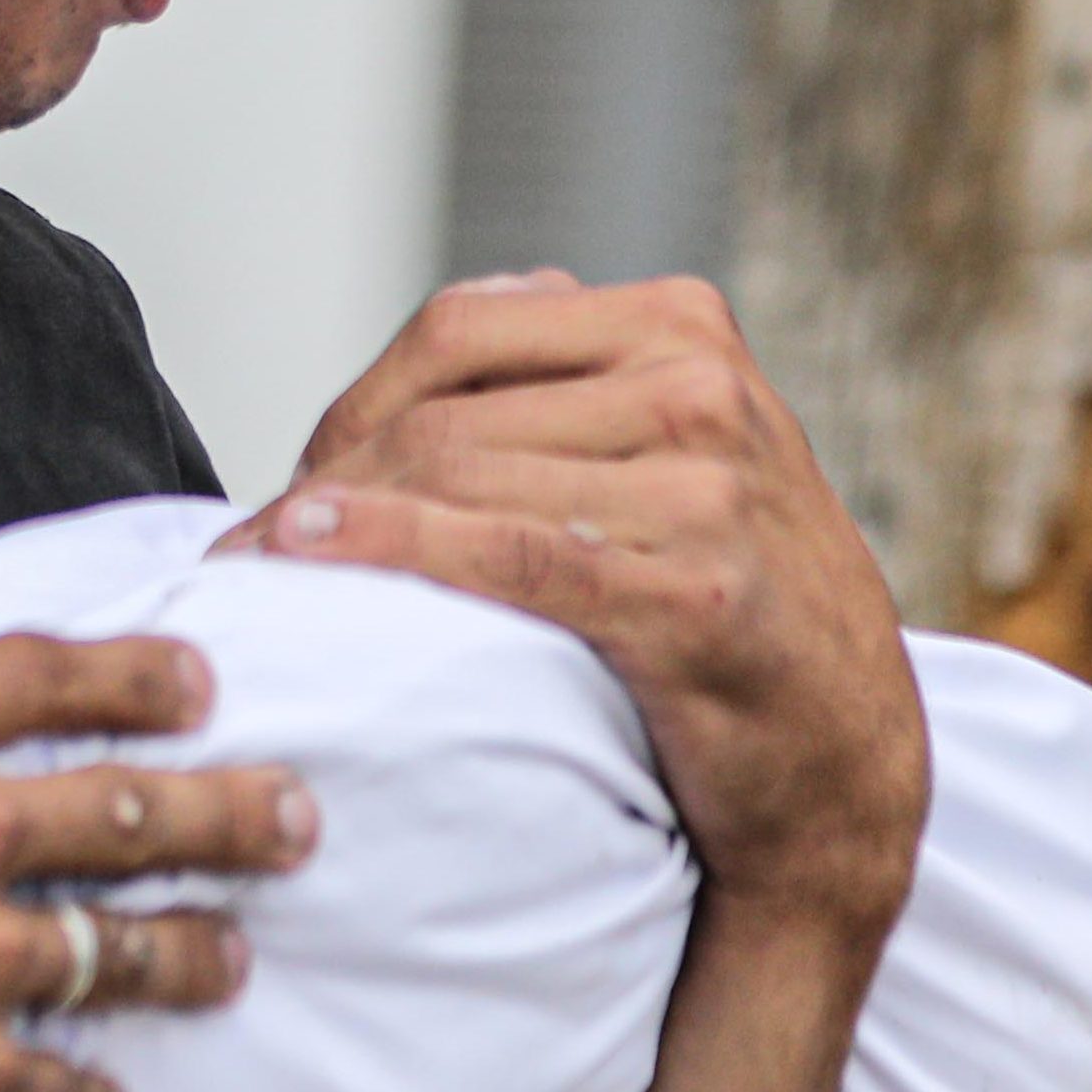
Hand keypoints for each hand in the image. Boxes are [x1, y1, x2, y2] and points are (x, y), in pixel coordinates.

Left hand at [226, 272, 923, 949]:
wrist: (848, 765)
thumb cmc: (731, 606)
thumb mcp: (676, 453)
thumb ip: (572, 385)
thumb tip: (434, 340)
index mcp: (683, 326)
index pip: (461, 330)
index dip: (353, 403)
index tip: (294, 479)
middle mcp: (702, 388)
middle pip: (446, 408)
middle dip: (326, 474)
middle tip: (244, 549)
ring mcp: (709, 491)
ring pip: (460, 475)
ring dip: (333, 523)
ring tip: (254, 574)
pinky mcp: (695, 596)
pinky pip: (509, 555)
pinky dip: (394, 545)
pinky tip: (311, 551)